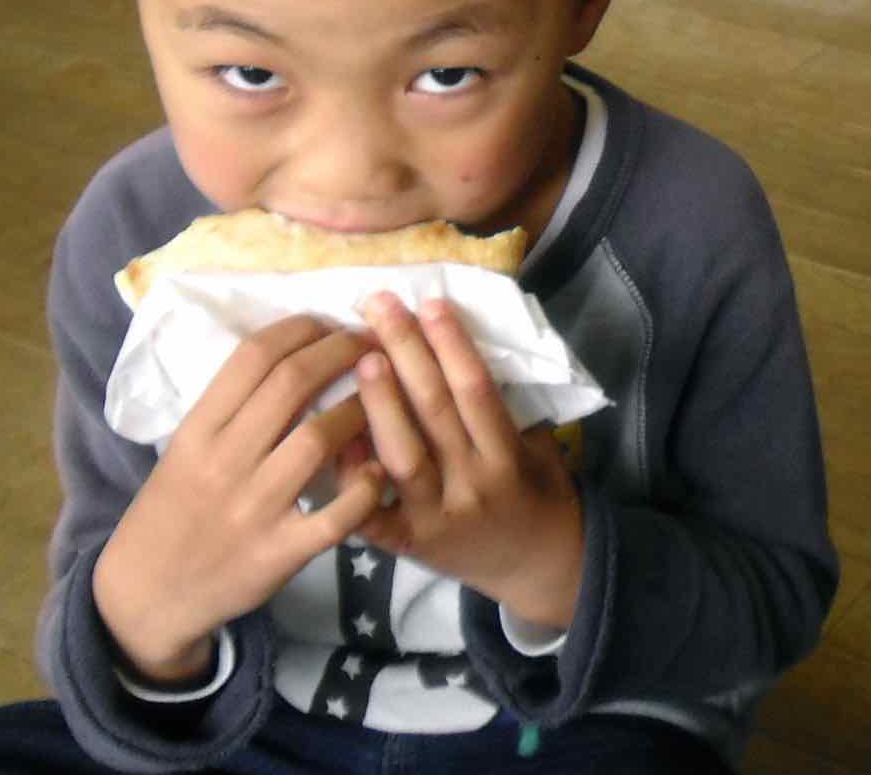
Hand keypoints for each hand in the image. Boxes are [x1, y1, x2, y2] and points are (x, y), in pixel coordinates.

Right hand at [92, 316, 385, 682]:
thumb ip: (232, 409)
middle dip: (340, 351)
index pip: (253, 357)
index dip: (301, 328)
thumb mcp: (184, 451)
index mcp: (197, 431)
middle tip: (370, 342)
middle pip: (291, 384)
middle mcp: (223, 462)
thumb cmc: (172, 512)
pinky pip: (336, 514)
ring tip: (382, 399)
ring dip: (360, 409)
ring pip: (318, 439)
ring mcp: (253, 509)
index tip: (331, 321)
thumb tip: (294, 353)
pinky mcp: (279, 554)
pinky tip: (380, 471)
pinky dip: (366, 488)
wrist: (145, 597)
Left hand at [356, 293, 585, 629]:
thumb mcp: (536, 449)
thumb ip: (502, 410)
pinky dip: (353, 476)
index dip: (452, 345)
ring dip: (379, 402)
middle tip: (380, 307)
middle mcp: (473, 484)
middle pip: (435, 410)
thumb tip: (460, 347)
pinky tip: (334, 438)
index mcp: (507, 457)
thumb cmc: (535, 494)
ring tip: (360, 356)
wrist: (532, 568)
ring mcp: (437, 517)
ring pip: (403, 454)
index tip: (430, 302)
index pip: (476, 391)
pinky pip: (372, 510)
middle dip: (407, 352)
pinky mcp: (407, 545)